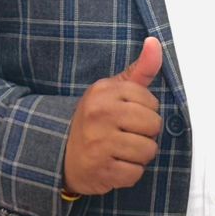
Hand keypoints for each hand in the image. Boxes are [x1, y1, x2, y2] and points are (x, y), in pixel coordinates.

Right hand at [62, 38, 164, 194]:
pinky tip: (114, 165)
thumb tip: (155, 42)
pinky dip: (129, 173)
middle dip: (146, 134)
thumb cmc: (96, 120)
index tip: (128, 116)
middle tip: (126, 135)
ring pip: (148, 151)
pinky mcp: (100, 170)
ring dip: (139, 156)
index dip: (146, 112)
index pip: (152, 103)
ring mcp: (98, 143)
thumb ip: (140, 70)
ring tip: (120, 150)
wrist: (59, 154)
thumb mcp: (113, 91)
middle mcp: (99, 114)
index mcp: (104, 91)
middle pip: (153, 126)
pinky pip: (135, 173)